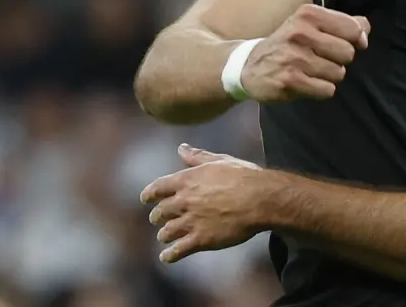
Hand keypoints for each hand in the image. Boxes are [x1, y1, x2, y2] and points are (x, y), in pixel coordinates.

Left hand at [141, 144, 269, 262]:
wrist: (259, 199)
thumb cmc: (243, 176)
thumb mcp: (219, 161)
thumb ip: (197, 156)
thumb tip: (181, 148)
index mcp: (187, 180)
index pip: (158, 187)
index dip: (149, 194)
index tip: (145, 198)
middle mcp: (184, 201)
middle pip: (161, 211)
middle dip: (157, 216)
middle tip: (157, 219)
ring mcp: (191, 221)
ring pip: (167, 231)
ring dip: (164, 235)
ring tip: (164, 237)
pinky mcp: (201, 239)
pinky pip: (178, 250)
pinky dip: (170, 254)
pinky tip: (166, 257)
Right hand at [242, 4, 369, 101]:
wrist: (249, 65)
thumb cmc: (290, 44)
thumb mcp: (312, 24)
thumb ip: (344, 24)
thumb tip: (365, 33)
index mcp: (308, 14)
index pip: (353, 28)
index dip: (355, 40)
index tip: (343, 43)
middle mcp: (300, 32)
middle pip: (348, 53)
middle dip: (340, 60)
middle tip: (321, 59)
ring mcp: (294, 56)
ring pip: (339, 73)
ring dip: (329, 76)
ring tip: (311, 71)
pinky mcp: (290, 80)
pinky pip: (327, 90)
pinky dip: (321, 90)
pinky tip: (306, 83)